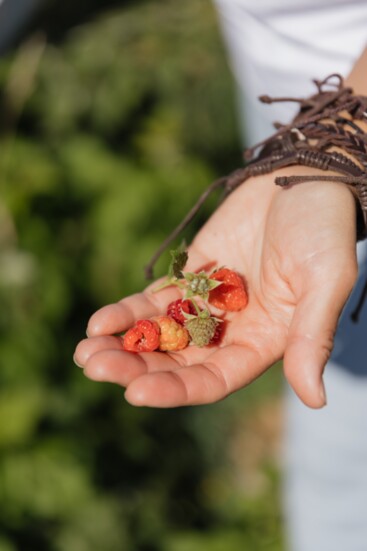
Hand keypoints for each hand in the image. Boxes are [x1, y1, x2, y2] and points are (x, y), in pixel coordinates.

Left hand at [74, 166, 357, 407]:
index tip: (134, 391)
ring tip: (85, 350)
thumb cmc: (324, 231)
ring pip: (159, 334)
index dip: (175, 389)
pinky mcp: (190, 274)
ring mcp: (206, 303)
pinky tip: (100, 321)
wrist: (304, 179)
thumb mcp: (324, 282)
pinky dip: (128, 312)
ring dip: (123, 345)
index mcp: (261, 343)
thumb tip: (316, 400)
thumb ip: (313, 337)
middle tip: (94, 367)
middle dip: (135, 367)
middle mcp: (230, 331)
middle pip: (176, 362)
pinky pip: (154, 301)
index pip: (212, 380)